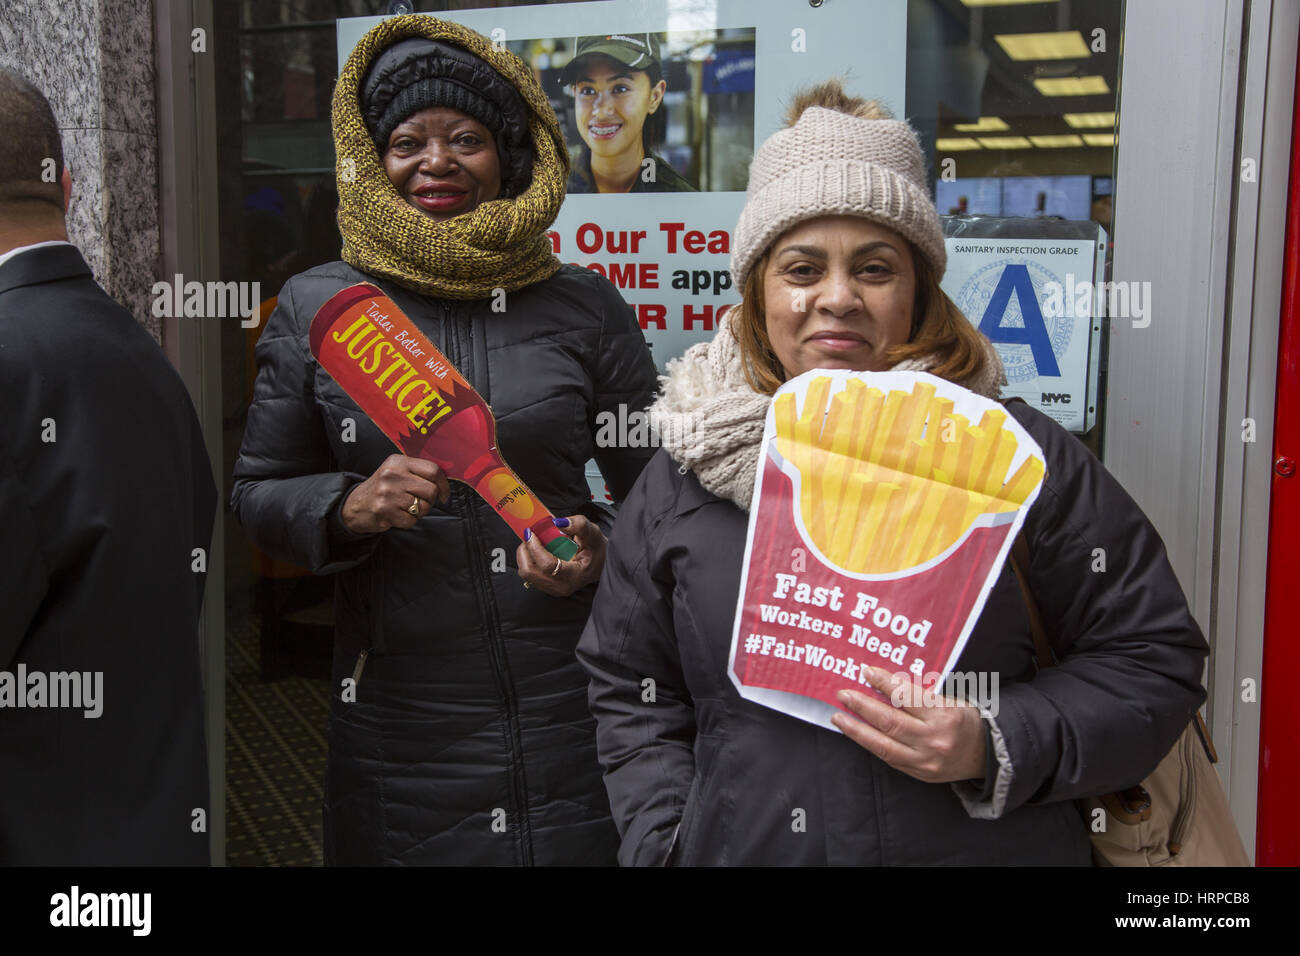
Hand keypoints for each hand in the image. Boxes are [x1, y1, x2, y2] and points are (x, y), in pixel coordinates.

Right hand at [341, 454, 449, 533]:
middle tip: (419, 502)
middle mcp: (392, 474)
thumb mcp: (397, 472)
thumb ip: (418, 472)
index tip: (443, 494)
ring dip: (419, 512)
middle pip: (431, 490)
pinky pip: (411, 520)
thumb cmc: (383, 489)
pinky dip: (408, 521)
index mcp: (398, 462)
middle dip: (430, 501)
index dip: (444, 484)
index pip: (433, 470)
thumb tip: (445, 483)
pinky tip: (398, 515)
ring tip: (405, 508)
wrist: (355, 505)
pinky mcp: (384, 510)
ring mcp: (387, 492)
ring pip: (423, 507)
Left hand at [516, 515, 606, 597]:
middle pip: (530, 572)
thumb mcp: (593, 534)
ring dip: (524, 555)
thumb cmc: (597, 551)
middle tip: (529, 536)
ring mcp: (553, 589)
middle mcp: (562, 586)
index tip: (531, 533)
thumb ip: (579, 525)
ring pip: (527, 574)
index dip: (535, 548)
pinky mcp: (547, 587)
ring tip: (532, 542)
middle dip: (525, 551)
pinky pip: (529, 575)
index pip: (547, 565)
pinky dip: (527, 560)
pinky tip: (535, 550)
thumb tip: (559, 522)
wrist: (599, 565)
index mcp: (574, 575)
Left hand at [830, 667, 987, 783]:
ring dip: (857, 730)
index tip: (865, 671)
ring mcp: (926, 761)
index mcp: (944, 715)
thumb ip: (919, 695)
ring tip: (838, 717)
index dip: (884, 683)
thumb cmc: (966, 720)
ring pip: (884, 746)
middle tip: (843, 694)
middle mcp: (934, 740)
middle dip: (862, 707)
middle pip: (890, 722)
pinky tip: (858, 734)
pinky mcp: (920, 774)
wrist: (986, 755)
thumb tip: (882, 682)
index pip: (908, 697)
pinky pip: (890, 758)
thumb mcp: (949, 700)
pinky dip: (871, 745)